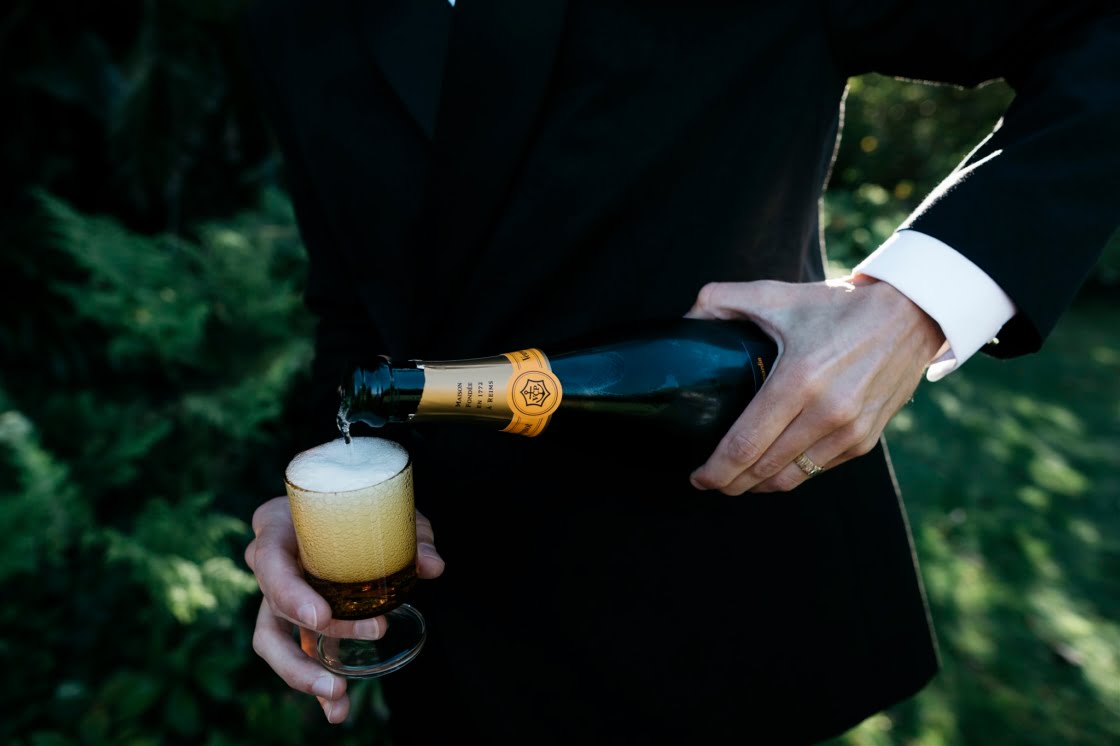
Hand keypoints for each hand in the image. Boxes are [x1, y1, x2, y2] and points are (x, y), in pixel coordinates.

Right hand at [243, 496, 445, 722]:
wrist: (344, 507)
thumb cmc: (360, 502)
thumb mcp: (387, 509)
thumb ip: (411, 535)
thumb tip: (433, 566)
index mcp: (278, 527)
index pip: (269, 559)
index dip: (290, 594)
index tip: (321, 619)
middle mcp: (268, 564)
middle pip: (272, 613)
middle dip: (299, 655)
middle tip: (337, 677)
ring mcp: (277, 594)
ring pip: (273, 641)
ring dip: (302, 674)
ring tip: (335, 699)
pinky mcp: (296, 618)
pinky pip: (299, 651)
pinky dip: (316, 681)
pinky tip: (337, 711)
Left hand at [686, 275, 944, 494]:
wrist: (910, 314)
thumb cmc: (837, 305)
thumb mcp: (776, 294)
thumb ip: (721, 299)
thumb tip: (686, 319)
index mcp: (798, 380)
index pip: (745, 444)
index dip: (715, 470)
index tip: (697, 478)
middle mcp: (827, 412)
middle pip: (764, 470)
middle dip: (730, 484)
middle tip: (710, 481)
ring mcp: (850, 430)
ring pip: (792, 478)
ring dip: (759, 487)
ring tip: (737, 480)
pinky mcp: (866, 439)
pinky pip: (818, 469)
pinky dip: (792, 474)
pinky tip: (774, 467)